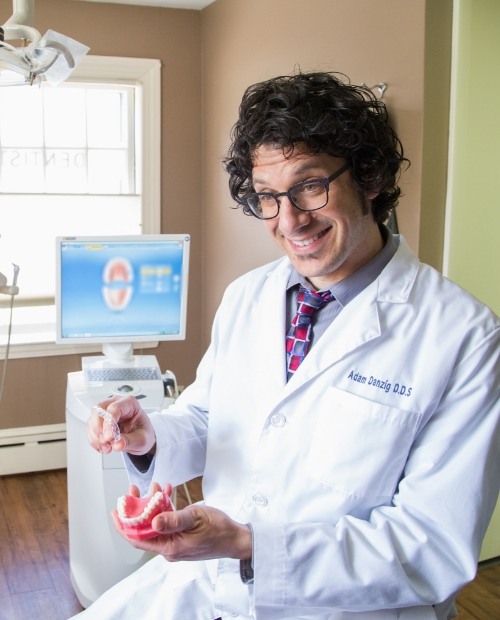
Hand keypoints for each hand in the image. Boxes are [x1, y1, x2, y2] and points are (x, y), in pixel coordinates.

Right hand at [86, 395, 155, 455]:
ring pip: (92, 421)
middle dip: (100, 429)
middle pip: (98, 411)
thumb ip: (130, 441)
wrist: (140, 437)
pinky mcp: (98, 422)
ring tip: (107, 448)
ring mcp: (105, 412)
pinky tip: (103, 447)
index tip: (110, 437)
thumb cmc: (143, 432)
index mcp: (129, 403)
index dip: (109, 423)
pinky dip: (94, 441)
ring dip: (96, 437)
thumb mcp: (142, 439)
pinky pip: (90, 429)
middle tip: (107, 443)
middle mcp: (115, 404)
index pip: (115, 408)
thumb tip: (117, 445)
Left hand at [112, 482, 252, 561]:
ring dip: (153, 505)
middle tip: (134, 490)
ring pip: (156, 523)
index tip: (115, 511)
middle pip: (145, 529)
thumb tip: (154, 522)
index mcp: (170, 547)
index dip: (123, 525)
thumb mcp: (196, 519)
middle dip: (138, 508)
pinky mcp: (182, 537)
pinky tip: (168, 493)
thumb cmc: (219, 530)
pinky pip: (168, 522)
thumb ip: (174, 520)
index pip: (138, 539)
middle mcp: (169, 548)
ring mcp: (175, 542)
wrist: (236, 539)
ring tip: (155, 487)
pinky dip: (166, 508)